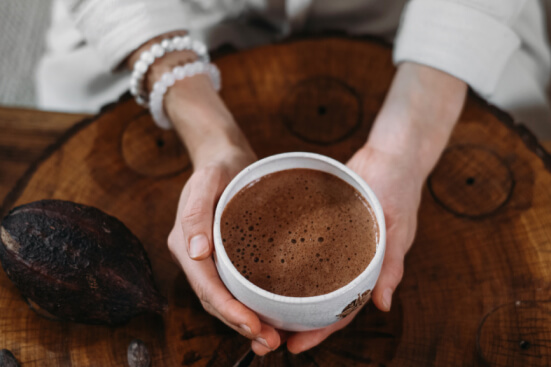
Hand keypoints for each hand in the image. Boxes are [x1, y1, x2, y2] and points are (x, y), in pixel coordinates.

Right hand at [167, 145, 282, 351]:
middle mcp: (194, 256)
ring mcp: (207, 259)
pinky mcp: (224, 257)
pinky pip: (233, 287)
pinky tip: (269, 315)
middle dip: (239, 324)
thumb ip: (197, 213)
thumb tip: (196, 253)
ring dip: (244, 322)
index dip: (228, 311)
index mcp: (185, 242)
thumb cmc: (220, 166)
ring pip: (223, 299)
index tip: (254, 326)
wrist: (225, 157)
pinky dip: (249, 306)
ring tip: (272, 339)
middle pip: (213, 300)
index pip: (206, 286)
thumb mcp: (208, 180)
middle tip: (269, 342)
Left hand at [283, 146, 421, 352]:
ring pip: (309, 278)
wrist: (390, 155)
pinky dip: (288, 261)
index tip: (295, 345)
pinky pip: (303, 248)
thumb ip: (391, 265)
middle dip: (296, 320)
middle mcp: (348, 262)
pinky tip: (263, 266)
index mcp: (368, 271)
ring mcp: (334, 245)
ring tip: (259, 308)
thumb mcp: (397, 227)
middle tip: (266, 332)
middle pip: (320, 300)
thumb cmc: (399, 189)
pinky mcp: (322, 226)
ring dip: (288, 295)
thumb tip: (383, 304)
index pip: (342, 310)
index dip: (320, 330)